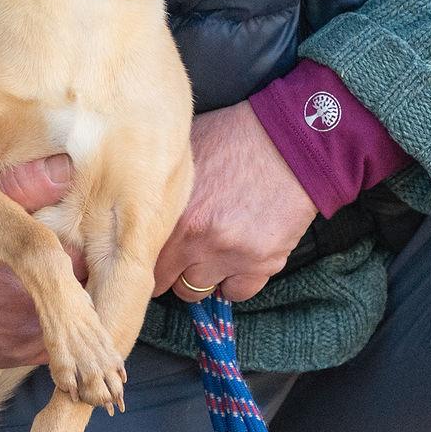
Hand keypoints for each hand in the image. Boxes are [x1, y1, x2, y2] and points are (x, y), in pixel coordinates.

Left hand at [153, 104, 319, 307]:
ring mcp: (233, 256)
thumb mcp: (187, 154)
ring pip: (197, 291)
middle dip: (170, 269)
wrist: (292, 143)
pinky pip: (237, 292)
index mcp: (175, 215)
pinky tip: (235, 258)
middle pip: (166, 282)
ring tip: (209, 252)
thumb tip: (138, 203)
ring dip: (200, 275)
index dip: (146, 254)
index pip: (143, 258)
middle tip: (180, 252)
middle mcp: (199, 242)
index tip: (153, 250)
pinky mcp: (263, 262)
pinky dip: (234, 281)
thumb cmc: (236, 139)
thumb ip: (161, 187)